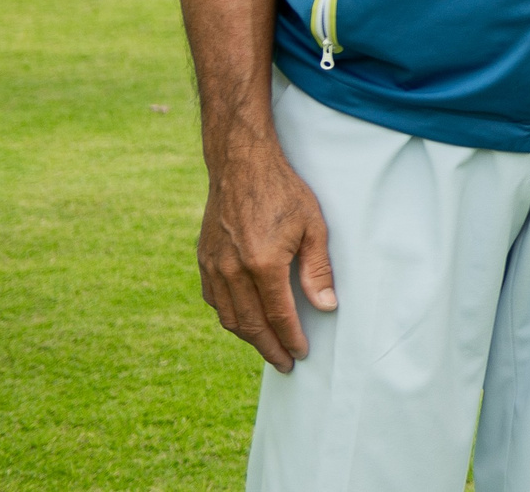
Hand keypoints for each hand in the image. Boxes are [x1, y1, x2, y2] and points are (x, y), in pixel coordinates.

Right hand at [196, 139, 333, 371]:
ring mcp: (214, 267)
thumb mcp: (312, 226)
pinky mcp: (203, 260)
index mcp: (263, 264)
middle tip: (285, 363)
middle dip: (269, 348)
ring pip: (229, 317)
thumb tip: (326, 307)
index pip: (279, 316)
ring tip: (268, 346)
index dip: (291, 338)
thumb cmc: (282, 192)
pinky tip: (244, 320)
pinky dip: (230, 316)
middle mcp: (233, 271)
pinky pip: (214, 300)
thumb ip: (318, 270)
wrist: (241, 165)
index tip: (301, 354)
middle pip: (251, 325)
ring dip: (249, 337)